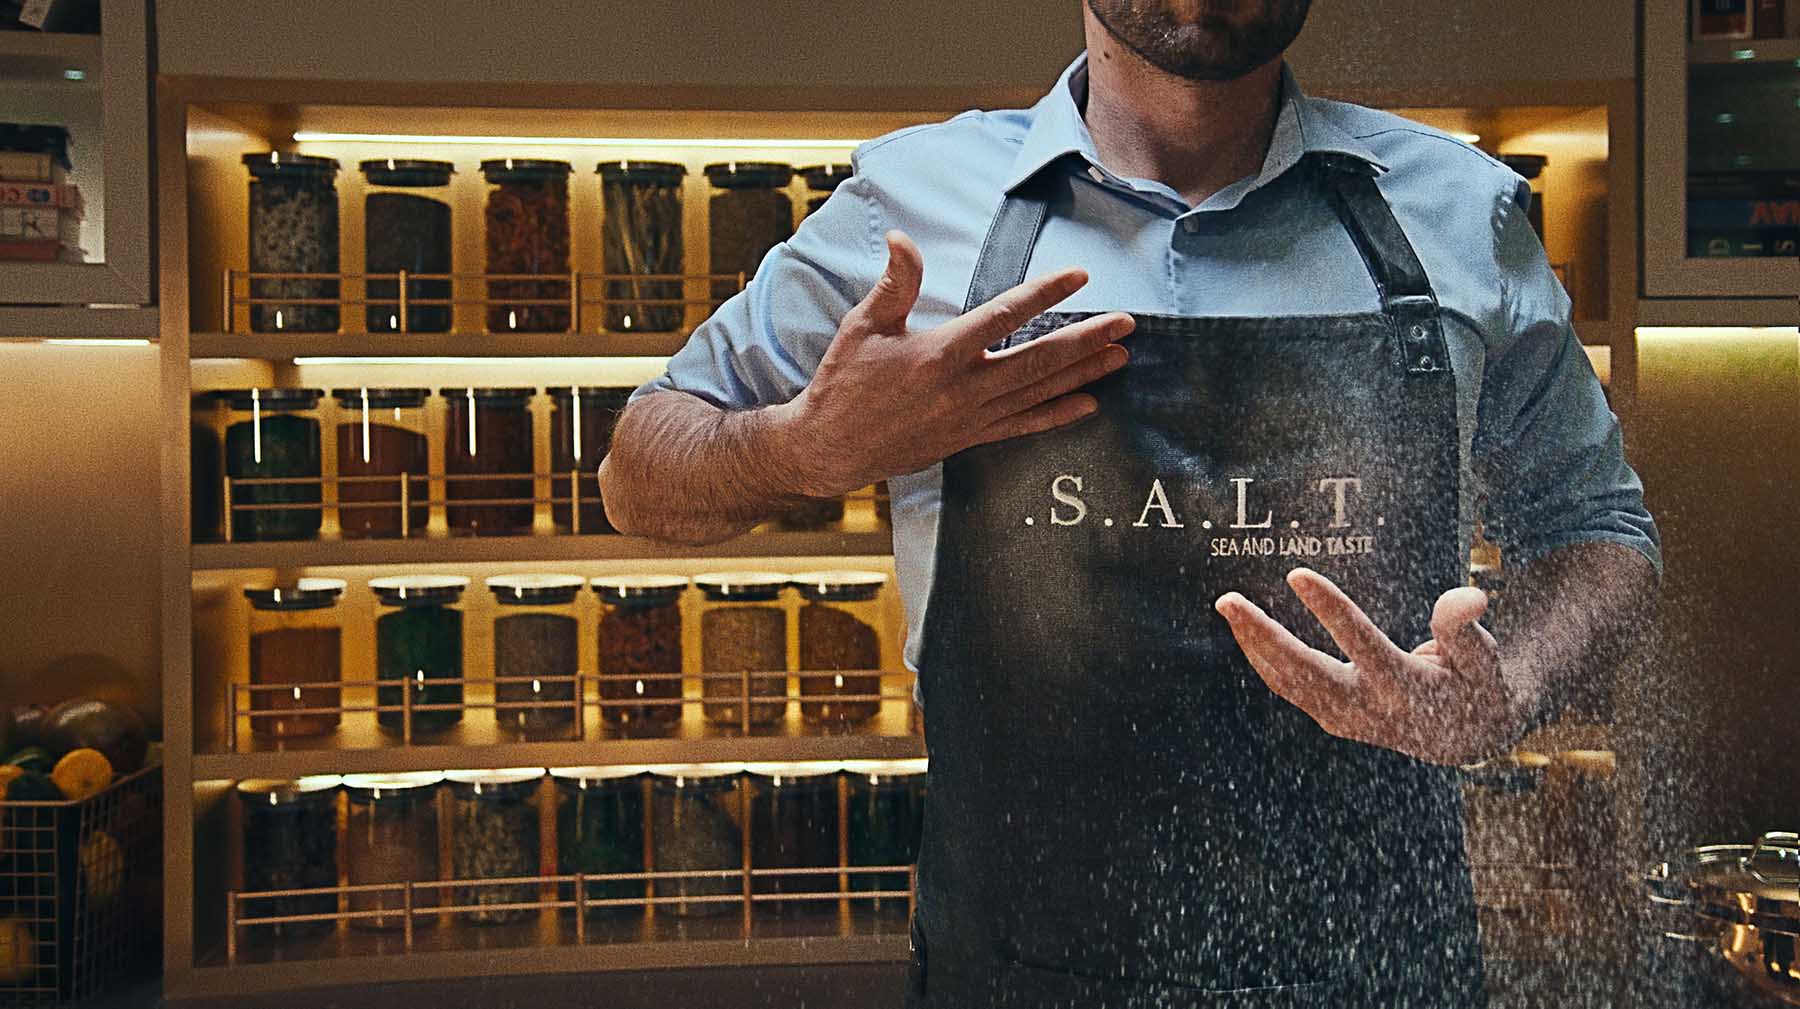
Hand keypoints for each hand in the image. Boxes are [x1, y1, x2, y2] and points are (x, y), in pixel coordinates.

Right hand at [769, 229, 1133, 497]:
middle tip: (1126, 323)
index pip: (1003, 317)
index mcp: (939, 353)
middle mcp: (963, 388)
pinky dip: (1058, 415)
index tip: (1079, 275)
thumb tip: (904, 239)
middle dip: (1086, 340)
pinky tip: (1089, 404)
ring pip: (1038, 392)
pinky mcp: (970, 438)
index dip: (1044, 294)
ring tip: (1121, 356)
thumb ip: (894, 283)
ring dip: (1083, 373)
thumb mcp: (864, 326)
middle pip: (1038, 359)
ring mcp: (971, 417)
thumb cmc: (844, 383)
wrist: (830, 447)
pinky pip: (1024, 426)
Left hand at [1214, 567, 1520, 765]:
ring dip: (1253, 645)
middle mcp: (1370, 709)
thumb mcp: (1485, 658)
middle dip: (1263, 636)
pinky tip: (1244, 629)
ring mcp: (1346, 718)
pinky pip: (1290, 687)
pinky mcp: (1334, 717)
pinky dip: (1264, 659)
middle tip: (1228, 600)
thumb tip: (1467, 595)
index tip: (1297, 574)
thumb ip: (1467, 628)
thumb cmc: (1479, 683)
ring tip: (1228, 605)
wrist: (1471, 736)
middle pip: (1305, 673)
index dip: (1330, 610)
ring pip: (1288, 683)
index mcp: (1409, 690)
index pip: (1362, 646)